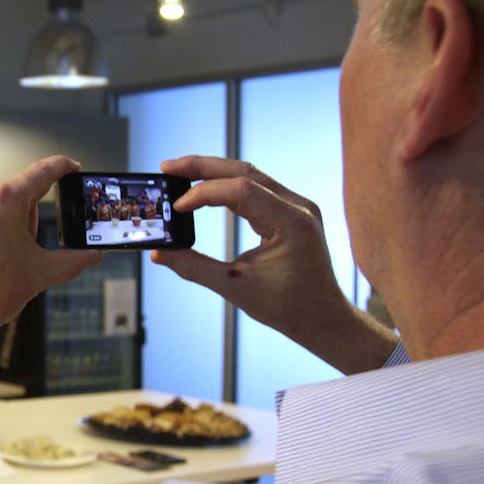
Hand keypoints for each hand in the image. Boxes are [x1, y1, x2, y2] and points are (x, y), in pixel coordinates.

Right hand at [151, 156, 397, 373]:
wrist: (323, 317)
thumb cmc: (289, 307)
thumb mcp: (235, 287)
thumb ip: (194, 267)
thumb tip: (160, 254)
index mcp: (292, 223)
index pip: (241, 191)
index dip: (203, 194)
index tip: (177, 208)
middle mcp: (299, 207)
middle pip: (244, 171)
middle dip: (202, 167)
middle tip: (167, 167)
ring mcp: (298, 205)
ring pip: (250, 174)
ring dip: (213, 171)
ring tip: (180, 173)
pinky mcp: (292, 210)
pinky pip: (257, 187)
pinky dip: (228, 184)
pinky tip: (206, 187)